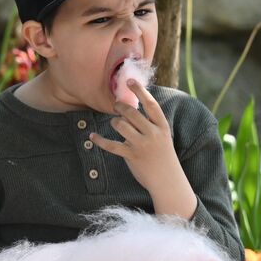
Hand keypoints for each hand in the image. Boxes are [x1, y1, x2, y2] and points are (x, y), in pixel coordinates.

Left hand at [90, 79, 197, 217]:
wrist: (168, 180)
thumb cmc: (163, 156)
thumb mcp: (162, 137)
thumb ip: (150, 123)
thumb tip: (131, 108)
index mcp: (162, 126)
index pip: (150, 104)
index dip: (140, 90)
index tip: (129, 80)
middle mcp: (153, 133)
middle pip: (131, 112)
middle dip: (120, 107)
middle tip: (116, 106)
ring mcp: (142, 145)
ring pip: (120, 125)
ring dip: (114, 122)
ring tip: (115, 124)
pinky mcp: (131, 156)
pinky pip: (111, 145)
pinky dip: (99, 140)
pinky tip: (91, 136)